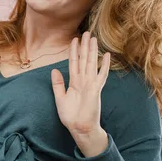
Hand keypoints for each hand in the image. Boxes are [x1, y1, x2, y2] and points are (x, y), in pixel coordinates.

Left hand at [51, 31, 110, 152]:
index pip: (73, 62)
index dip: (74, 51)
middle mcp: (83, 81)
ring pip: (91, 63)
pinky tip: (107, 56)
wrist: (80, 128)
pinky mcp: (96, 90)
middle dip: (84, 46)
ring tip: (93, 39)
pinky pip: (100, 75)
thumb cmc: (71, 116)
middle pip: (84, 59)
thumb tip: (54, 70)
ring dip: (92, 51)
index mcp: (74, 82)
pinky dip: (104, 66)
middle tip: (87, 32)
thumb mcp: (60, 98)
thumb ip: (58, 84)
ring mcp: (90, 84)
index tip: (74, 39)